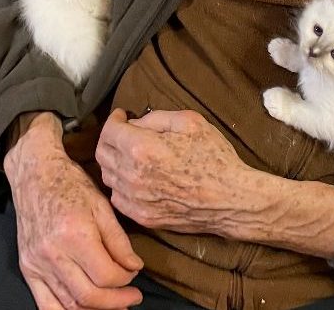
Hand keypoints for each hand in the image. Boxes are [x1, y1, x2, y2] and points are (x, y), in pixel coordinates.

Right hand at [4, 113, 143, 308]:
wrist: (35, 175)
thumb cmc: (72, 184)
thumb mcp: (102, 205)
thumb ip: (119, 240)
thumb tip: (134, 267)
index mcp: (75, 234)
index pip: (106, 274)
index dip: (126, 279)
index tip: (135, 272)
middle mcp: (53, 254)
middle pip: (88, 296)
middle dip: (116, 301)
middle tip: (132, 298)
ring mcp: (37, 264)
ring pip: (68, 304)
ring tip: (114, 304)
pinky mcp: (27, 269)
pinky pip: (45, 305)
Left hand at [96, 109, 252, 235]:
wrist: (230, 199)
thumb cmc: (214, 157)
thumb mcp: (190, 122)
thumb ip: (157, 118)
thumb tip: (136, 123)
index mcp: (142, 149)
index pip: (109, 131)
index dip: (113, 119)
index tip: (121, 115)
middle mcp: (131, 176)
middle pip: (102, 154)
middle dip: (109, 138)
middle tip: (123, 132)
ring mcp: (135, 200)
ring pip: (107, 176)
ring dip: (114, 161)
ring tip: (130, 154)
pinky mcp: (142, 217)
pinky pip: (118, 198)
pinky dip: (121, 184)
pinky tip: (136, 177)